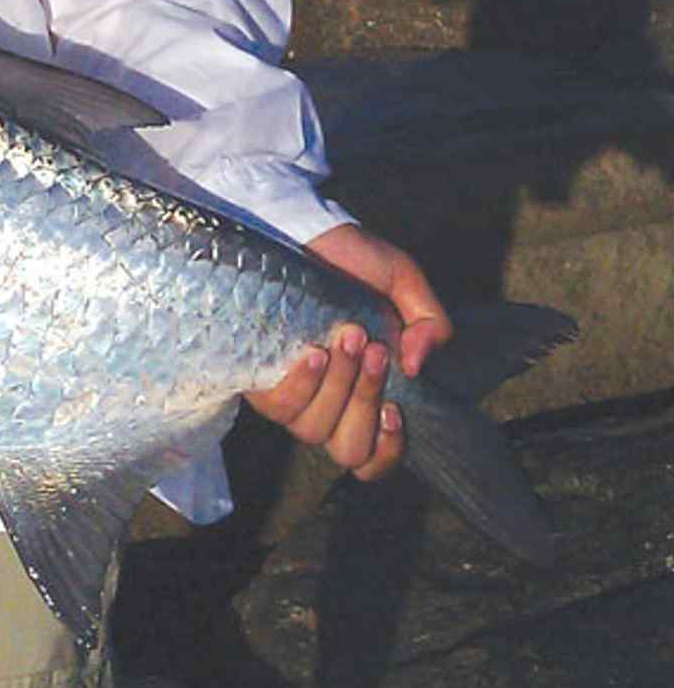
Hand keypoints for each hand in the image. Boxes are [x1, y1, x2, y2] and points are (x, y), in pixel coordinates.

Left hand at [244, 224, 452, 481]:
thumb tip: (415, 367)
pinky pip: (278, 406)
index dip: (388, 449)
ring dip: (336, 387)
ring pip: (314, 430)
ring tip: (344, 337)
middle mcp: (327, 402)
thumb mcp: (403, 283)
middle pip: (348, 448)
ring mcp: (292, 393)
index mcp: (365, 391)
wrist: (300, 230)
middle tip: (370, 348)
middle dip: (364, 401)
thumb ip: (429, 323)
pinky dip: (300, 385)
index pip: (374, 458)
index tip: (395, 408)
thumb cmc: (351, 260)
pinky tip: (311, 352)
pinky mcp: (258, 376)